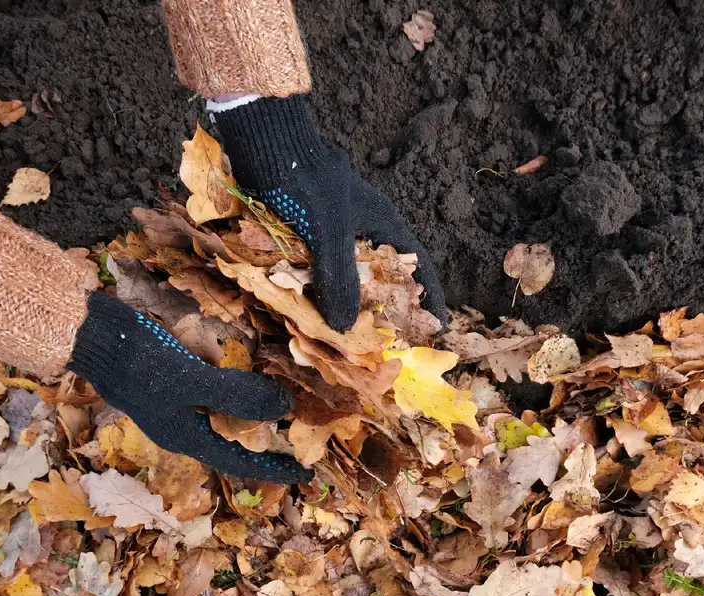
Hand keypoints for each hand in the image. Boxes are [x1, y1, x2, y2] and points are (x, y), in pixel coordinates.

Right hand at [67, 292, 310, 482]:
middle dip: (269, 435)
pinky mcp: (174, 375)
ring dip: (252, 402)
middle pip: (236, 437)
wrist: (93, 333)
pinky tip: (240, 359)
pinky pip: (211, 382)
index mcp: (187, 438)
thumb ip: (237, 395)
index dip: (275, 469)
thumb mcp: (191, 381)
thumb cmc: (139, 363)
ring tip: (283, 395)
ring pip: (226, 408)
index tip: (308, 476)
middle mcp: (184, 424)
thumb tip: (285, 408)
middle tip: (305, 434)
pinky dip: (230, 375)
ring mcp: (178, 400)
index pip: (240, 461)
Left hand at [212, 95, 446, 331]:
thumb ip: (339, 278)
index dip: (430, 297)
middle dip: (386, 308)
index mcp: (383, 222)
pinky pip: (320, 271)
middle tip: (386, 342)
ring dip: (349, 304)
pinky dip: (319, 292)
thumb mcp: (328, 233)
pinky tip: (313, 312)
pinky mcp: (308, 233)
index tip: (438, 328)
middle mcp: (363, 228)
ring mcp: (335, 231)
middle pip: (384, 275)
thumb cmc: (306, 183)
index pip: (419, 265)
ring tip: (349, 336)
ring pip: (349, 275)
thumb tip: (344, 327)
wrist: (265, 146)